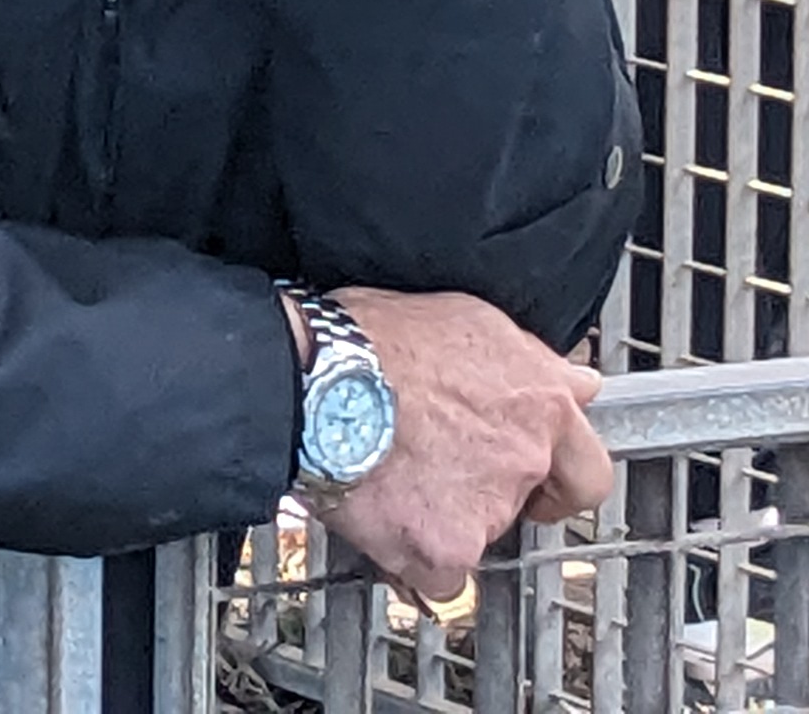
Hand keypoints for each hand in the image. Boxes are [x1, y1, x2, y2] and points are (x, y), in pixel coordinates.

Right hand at [310, 290, 607, 601]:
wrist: (308, 376)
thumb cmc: (366, 336)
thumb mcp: (462, 317)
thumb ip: (522, 358)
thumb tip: (568, 378)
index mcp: (539, 397)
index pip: (586, 454)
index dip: (559, 463)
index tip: (541, 464)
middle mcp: (527, 453)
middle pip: (554, 499)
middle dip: (531, 501)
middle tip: (478, 485)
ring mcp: (492, 504)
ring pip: (486, 529)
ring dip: (450, 512)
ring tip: (392, 475)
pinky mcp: (446, 546)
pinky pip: (443, 577)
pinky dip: (417, 559)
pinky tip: (385, 523)